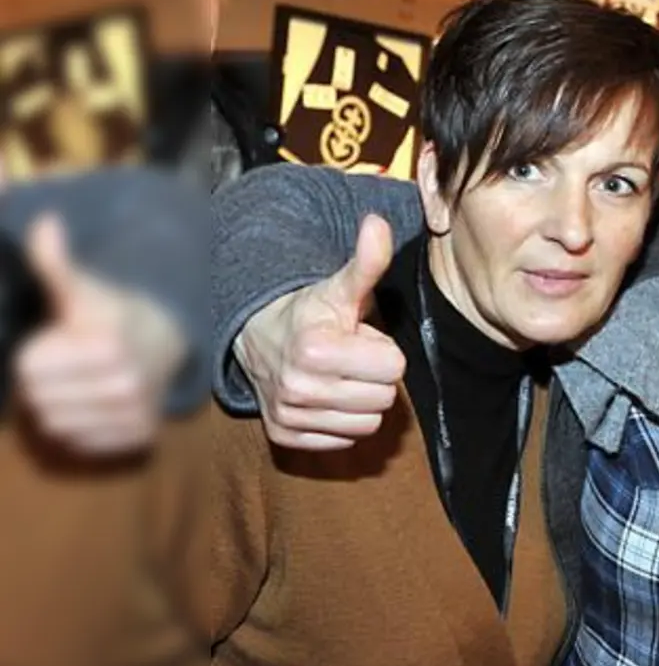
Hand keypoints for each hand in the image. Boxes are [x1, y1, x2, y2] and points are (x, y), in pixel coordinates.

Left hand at [13, 213, 186, 455]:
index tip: (59, 342)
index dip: (36, 353)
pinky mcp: (139, 437)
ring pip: (57, 424)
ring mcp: (134, 414)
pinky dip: (81, 427)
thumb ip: (56, 263)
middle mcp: (125, 385)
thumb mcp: (83, 289)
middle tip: (68, 365)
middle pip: (40, 399)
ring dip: (60, 405)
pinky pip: (81, 443)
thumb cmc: (113, 313)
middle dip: (45, 382)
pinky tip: (94, 404)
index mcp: (107, 346)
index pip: (29, 368)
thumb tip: (45, 223)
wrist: (167, 342)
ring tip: (79, 384)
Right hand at [234, 215, 404, 450]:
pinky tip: (326, 397)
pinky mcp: (285, 437)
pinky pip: (344, 442)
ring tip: (338, 377)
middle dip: (374, 377)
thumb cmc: (309, 312)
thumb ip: (367, 261)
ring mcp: (290, 416)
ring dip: (361, 402)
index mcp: (316, 349)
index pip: (394, 368)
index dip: (383, 351)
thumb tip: (378, 223)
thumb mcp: (340, 287)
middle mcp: (299, 388)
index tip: (359, 339)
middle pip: (384, 398)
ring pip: (368, 424)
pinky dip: (341, 423)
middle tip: (350, 359)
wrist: (256, 337)